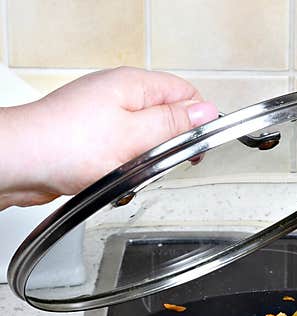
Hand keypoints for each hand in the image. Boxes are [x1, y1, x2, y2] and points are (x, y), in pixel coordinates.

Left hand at [0, 66, 217, 207]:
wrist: (18, 162)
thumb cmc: (65, 146)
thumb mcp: (135, 136)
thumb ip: (174, 124)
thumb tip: (206, 112)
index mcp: (133, 85)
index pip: (185, 94)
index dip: (197, 122)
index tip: (194, 147)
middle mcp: (119, 94)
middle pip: (167, 116)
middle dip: (170, 145)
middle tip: (158, 163)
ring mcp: (104, 115)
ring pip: (147, 137)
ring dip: (146, 160)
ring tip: (130, 171)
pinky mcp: (92, 135)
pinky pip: (125, 150)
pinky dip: (125, 167)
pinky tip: (114, 177)